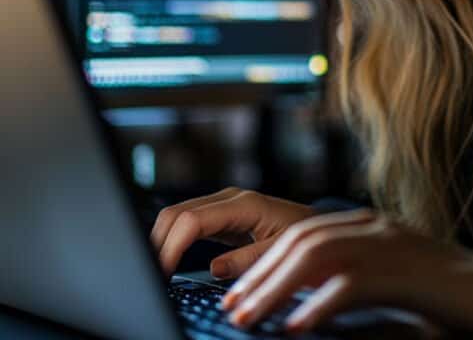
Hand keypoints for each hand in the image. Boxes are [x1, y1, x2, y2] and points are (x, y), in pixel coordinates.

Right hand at [150, 186, 317, 278]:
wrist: (316, 223)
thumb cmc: (305, 234)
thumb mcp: (283, 250)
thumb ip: (250, 259)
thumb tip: (215, 268)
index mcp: (244, 204)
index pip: (191, 220)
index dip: (171, 246)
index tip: (160, 274)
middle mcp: (228, 198)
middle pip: (175, 214)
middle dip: (158, 244)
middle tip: (151, 279)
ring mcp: (222, 205)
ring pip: (176, 216)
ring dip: (161, 243)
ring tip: (155, 274)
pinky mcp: (219, 215)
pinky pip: (186, 224)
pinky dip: (172, 242)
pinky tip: (167, 263)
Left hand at [218, 207, 472, 334]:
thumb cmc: (451, 298)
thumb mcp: (396, 286)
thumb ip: (355, 287)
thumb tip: (305, 311)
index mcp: (371, 226)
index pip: (304, 233)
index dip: (265, 261)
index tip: (237, 290)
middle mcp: (376, 227)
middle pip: (303, 239)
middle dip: (261, 273)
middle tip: (231, 306)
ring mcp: (394, 244)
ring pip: (319, 254)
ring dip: (277, 287)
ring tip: (247, 317)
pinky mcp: (409, 271)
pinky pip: (354, 283)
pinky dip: (321, 304)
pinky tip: (298, 328)